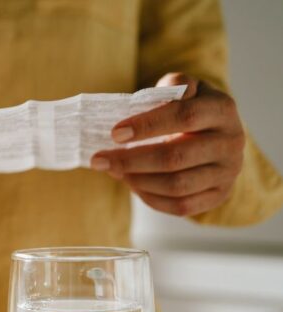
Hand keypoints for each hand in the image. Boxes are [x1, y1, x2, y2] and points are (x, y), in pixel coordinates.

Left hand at [91, 73, 244, 216]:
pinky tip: (132, 184)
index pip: (185, 117)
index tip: (115, 133)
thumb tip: (156, 95)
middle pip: (176, 157)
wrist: (218, 136)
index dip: (147, 125)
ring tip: (114, 171)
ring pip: (176, 185)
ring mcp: (227, 173)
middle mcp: (230, 143)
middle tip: (99, 160)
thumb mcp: (187, 89)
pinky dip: (150, 197)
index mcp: (222, 110)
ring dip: (137, 180)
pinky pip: (181, 206)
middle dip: (131, 160)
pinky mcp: (219, 195)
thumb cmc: (192, 109)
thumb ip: (174, 85)